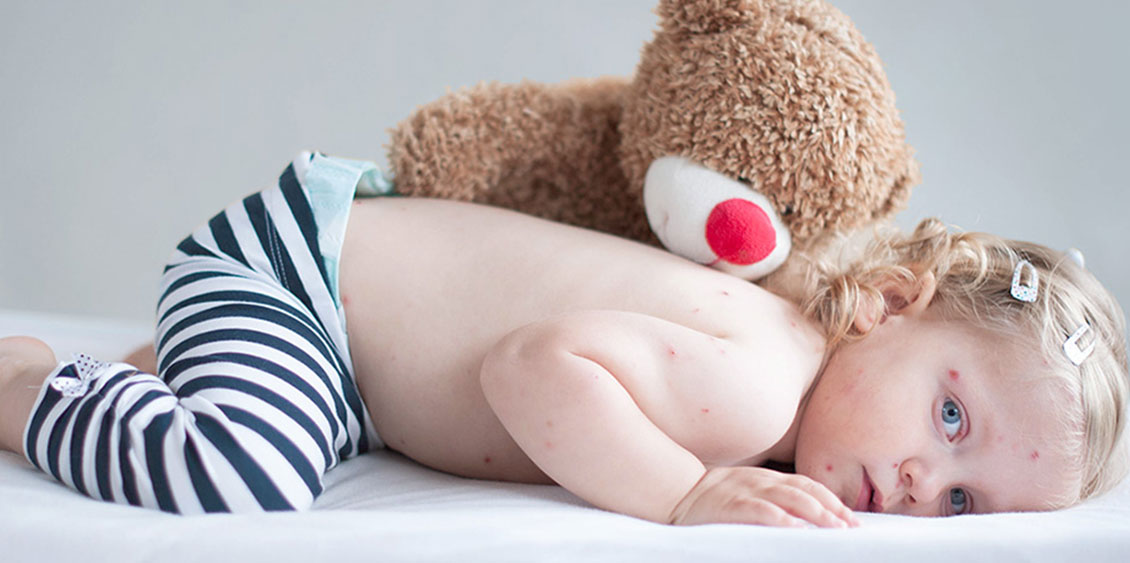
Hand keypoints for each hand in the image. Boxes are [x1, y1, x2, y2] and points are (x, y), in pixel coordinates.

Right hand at [668, 466, 859, 527]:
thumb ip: (772, 499)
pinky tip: (796, 528)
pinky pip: (759, 510)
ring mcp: (745, 491)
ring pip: (788, 498)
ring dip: (815, 513)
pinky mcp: (730, 505)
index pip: (807, 484)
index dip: (831, 500)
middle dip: (831, 509)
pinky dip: (780, 518)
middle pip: (804, 491)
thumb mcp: (746, 491)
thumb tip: (804, 519)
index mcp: (765, 477)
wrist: (675, 492)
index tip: (851, 518)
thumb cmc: (713, 499)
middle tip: (852, 528)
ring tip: (834, 528)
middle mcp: (760, 480)